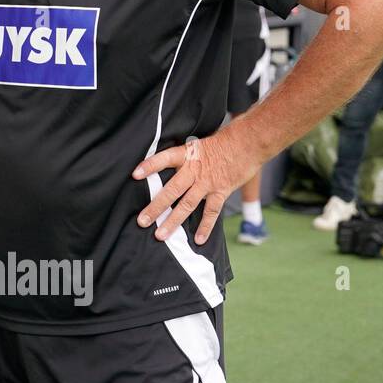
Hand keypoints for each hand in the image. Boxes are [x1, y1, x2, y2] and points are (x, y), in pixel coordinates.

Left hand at [130, 128, 262, 245]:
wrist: (247, 142)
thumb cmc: (221, 142)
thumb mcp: (197, 145)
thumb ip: (182, 157)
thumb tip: (167, 167)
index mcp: (186, 154)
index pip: (163, 159)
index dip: (149, 165)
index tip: (134, 174)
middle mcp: (194, 169)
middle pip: (171, 190)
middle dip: (156, 207)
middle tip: (142, 221)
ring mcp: (207, 182)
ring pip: (187, 205)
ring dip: (173, 221)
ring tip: (160, 235)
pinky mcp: (221, 191)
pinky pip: (212, 212)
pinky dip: (205, 227)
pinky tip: (198, 240)